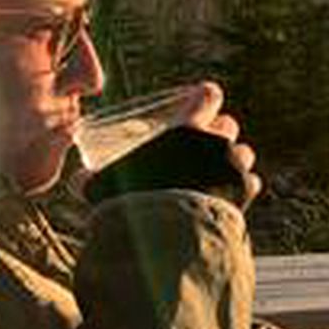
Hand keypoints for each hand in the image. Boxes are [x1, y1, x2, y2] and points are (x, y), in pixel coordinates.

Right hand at [81, 81, 261, 209]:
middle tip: (205, 147)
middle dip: (220, 133)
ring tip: (217, 174)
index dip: (207, 97)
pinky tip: (230, 197)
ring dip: (233, 160)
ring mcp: (233, 165)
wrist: (167, 232)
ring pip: (243, 153)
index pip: (209, 96)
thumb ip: (91, 180)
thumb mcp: (105, 186)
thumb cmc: (132, 201)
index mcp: (185, 129)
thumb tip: (77, 180)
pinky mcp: (245, 190)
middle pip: (230, 125)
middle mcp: (215, 142)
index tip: (204, 102)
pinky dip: (243, 188)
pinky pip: (251, 181)